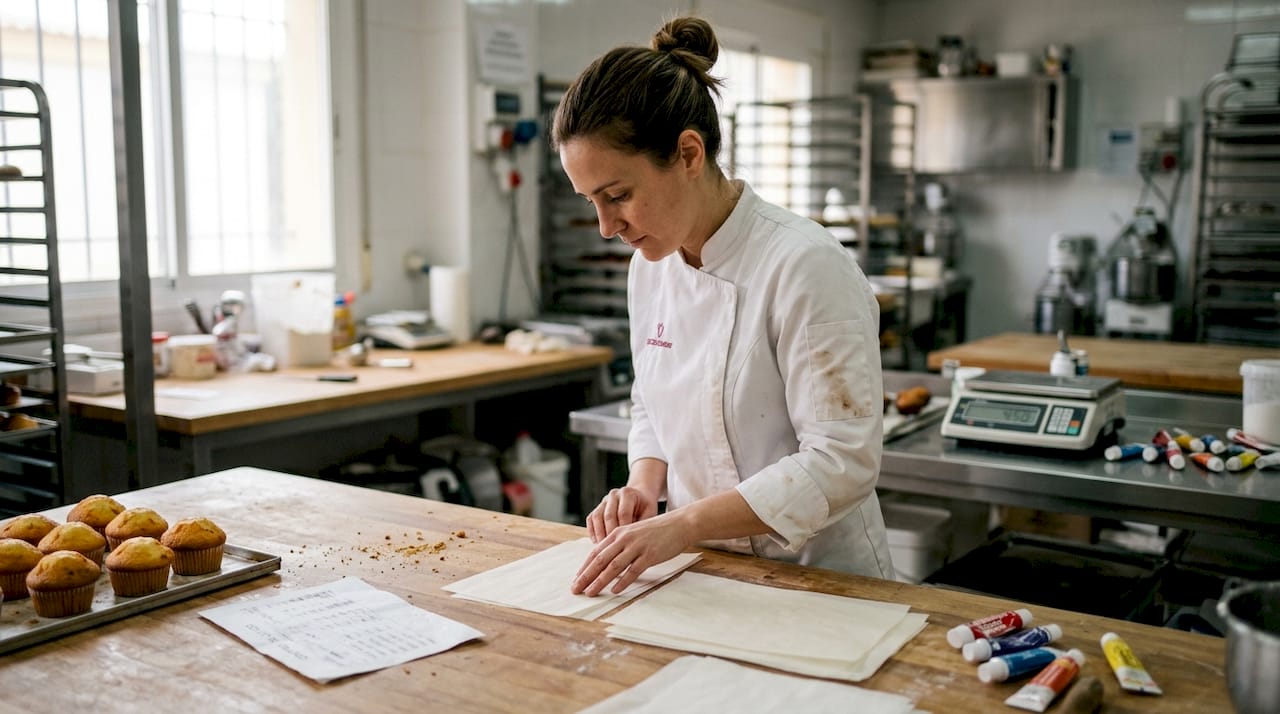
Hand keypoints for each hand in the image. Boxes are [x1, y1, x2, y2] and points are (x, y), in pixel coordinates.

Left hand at [571, 514, 689, 595]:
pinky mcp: (650, 555)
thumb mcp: (633, 533)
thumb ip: (620, 544)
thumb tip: (606, 562)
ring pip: (613, 566)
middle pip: (600, 560)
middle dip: (586, 576)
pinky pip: (633, 571)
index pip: (596, 552)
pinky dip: (623, 581)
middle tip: (576, 590)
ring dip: (600, 581)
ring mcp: (637, 547)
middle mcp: (625, 539)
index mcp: (618, 533)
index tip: (576, 579)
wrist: (679, 524)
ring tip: (590, 592)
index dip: (584, 567)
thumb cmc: (656, 531)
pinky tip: (615, 590)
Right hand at [584, 486, 657, 542]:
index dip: (623, 530)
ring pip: (597, 517)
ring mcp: (604, 500)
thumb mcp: (649, 512)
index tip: (626, 544)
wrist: (639, 497)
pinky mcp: (597, 507)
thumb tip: (637, 541)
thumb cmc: (645, 508)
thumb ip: (643, 524)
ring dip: (600, 534)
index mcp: (627, 493)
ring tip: (605, 548)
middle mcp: (614, 495)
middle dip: (610, 534)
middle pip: (608, 516)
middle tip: (614, 549)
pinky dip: (592, 531)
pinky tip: (598, 543)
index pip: (623, 513)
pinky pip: (591, 519)